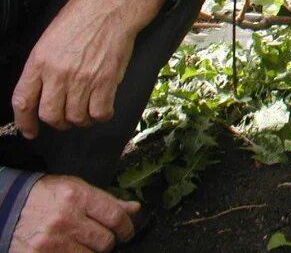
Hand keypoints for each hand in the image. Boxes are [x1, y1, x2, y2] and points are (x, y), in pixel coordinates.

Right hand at [10, 175, 139, 252]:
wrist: (7, 208)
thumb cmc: (45, 196)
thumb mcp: (75, 188)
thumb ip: (105, 200)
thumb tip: (134, 208)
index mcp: (77, 196)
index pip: (115, 216)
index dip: (126, 227)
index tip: (126, 231)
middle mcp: (66, 219)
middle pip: (105, 240)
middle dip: (107, 241)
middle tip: (101, 237)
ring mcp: (53, 241)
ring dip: (91, 251)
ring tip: (81, 242)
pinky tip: (69, 249)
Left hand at [12, 0, 165, 137]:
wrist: (113, 5)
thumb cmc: (84, 14)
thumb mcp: (51, 36)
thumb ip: (44, 64)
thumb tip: (43, 89)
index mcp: (40, 60)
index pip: (23, 101)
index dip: (24, 121)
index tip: (30, 130)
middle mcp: (58, 73)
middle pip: (50, 114)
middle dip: (57, 122)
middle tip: (65, 118)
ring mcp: (82, 78)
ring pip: (75, 117)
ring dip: (80, 120)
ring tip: (86, 113)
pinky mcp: (106, 80)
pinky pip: (100, 112)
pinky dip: (100, 115)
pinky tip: (102, 108)